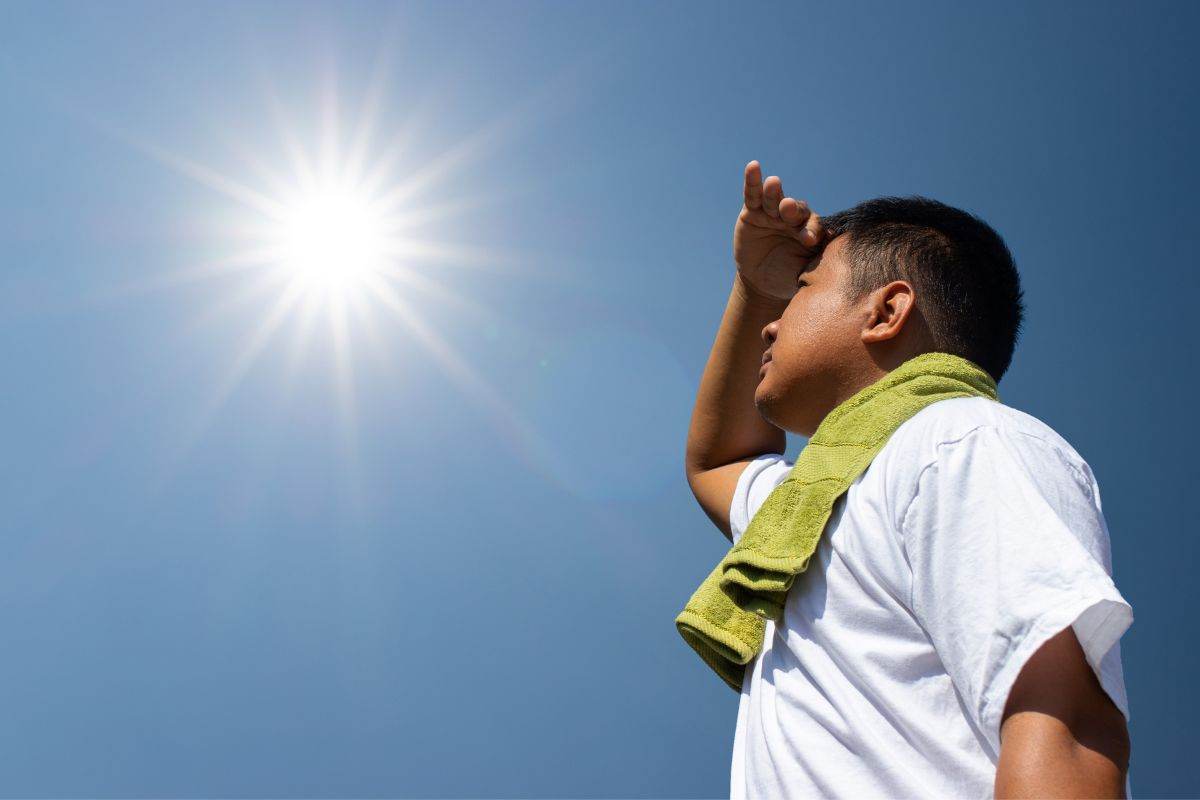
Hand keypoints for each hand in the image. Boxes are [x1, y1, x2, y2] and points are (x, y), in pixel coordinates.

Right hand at [733, 160, 826, 301]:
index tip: (809, 239)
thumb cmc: (788, 277)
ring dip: (774, 192)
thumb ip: (817, 265)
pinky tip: (753, 167)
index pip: (815, 226)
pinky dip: (753, 181)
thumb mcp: (804, 274)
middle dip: (792, 208)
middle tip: (788, 207)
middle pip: (794, 209)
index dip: (812, 230)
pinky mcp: (752, 211)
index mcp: (811, 231)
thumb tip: (837, 262)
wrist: (762, 281)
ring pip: (774, 199)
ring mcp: (773, 213)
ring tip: (774, 183)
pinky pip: (753, 195)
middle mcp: (793, 219)